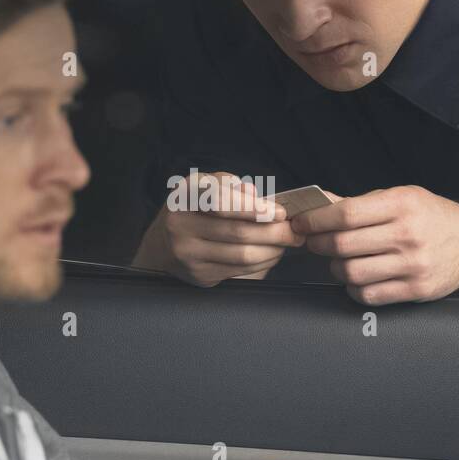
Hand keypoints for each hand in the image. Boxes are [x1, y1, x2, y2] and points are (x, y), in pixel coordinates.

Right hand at [133, 171, 303, 286]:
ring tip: (286, 241)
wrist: (164, 243)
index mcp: (185, 195)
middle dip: (274, 232)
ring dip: (272, 249)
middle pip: (238, 232)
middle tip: (294, 229)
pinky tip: (271, 253)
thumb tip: (255, 195)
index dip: (254, 208)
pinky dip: (262, 262)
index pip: (221, 202)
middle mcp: (180, 225)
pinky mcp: (198, 274)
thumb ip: (230, 185)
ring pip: (242, 255)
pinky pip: (240, 270)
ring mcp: (188, 253)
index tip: (279, 212)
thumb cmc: (194, 208)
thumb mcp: (206, 186)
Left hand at [292, 185, 458, 304]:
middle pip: (343, 244)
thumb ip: (360, 203)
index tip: (302, 224)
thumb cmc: (431, 218)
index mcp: (402, 204)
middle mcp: (409, 233)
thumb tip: (318, 203)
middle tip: (314, 243)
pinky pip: (369, 295)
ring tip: (338, 261)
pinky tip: (357, 279)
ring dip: (335, 269)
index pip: (346, 213)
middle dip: (319, 244)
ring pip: (352, 272)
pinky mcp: (417, 289)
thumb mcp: (401, 198)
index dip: (316, 220)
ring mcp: (413, 264)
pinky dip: (354, 289)